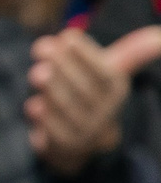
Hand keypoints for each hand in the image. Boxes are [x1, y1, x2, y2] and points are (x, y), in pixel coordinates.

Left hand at [27, 25, 160, 176]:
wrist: (81, 140)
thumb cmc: (90, 93)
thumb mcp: (108, 70)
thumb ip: (128, 52)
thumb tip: (160, 36)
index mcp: (116, 88)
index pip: (106, 72)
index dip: (86, 54)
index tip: (66, 36)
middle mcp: (105, 111)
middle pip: (85, 89)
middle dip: (63, 67)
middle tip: (42, 49)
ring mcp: (86, 130)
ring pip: (69, 110)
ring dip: (52, 90)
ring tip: (37, 73)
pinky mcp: (66, 146)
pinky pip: (55, 133)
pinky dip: (45, 119)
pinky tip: (35, 106)